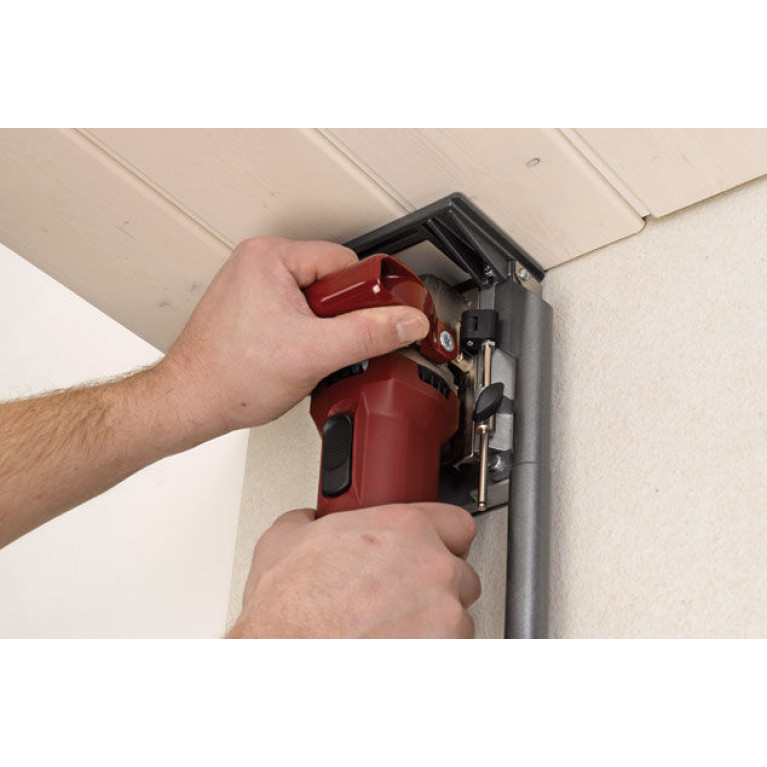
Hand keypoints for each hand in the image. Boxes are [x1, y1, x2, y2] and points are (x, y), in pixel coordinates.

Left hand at [155, 237, 429, 437]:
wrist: (191, 404)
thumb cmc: (228, 376)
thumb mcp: (314, 354)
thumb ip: (369, 334)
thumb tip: (407, 321)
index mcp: (270, 256)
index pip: (345, 263)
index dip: (361, 298)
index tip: (363, 324)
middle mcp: (259, 263)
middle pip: (332, 282)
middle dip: (337, 318)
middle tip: (322, 345)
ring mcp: (253, 286)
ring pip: (316, 301)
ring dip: (321, 330)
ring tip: (302, 353)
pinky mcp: (251, 308)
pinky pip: (297, 313)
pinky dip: (303, 336)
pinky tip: (291, 356)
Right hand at [228, 503, 480, 637]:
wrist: (285, 657)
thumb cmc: (288, 611)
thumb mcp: (285, 540)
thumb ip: (310, 521)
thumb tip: (308, 521)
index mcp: (403, 528)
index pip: (456, 524)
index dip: (441, 540)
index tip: (429, 551)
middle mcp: (432, 566)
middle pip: (459, 573)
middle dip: (435, 587)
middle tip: (400, 600)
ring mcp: (444, 613)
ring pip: (458, 617)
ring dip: (434, 624)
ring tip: (393, 632)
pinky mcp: (446, 653)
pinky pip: (452, 651)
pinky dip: (430, 653)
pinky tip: (396, 651)